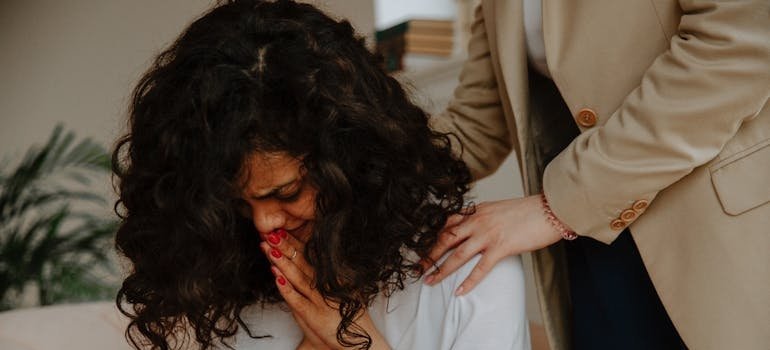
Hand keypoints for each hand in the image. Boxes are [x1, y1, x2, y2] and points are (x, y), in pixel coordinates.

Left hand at [261, 230, 390, 349]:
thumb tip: (304, 264)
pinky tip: (275, 275)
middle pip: (303, 262)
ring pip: (298, 277)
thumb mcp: (338, 294)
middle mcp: (327, 285)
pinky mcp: (315, 316)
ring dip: (282, 261)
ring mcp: (321, 300)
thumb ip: (323, 279)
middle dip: (285, 246)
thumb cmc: (345, 320)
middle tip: (270, 232)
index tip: (280, 230)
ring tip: (268, 247)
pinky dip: (286, 287)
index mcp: (332, 277)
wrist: (359, 344)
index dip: (294, 243)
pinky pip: (297, 299)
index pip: (310, 256)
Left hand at [420, 194, 562, 294]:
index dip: (433, 238)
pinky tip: (460, 292)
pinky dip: (468, 282)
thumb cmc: (527, 211)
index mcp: (476, 211)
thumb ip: (483, 218)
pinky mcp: (501, 247)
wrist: (549, 210)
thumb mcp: (498, 209)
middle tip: (418, 268)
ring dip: (441, 270)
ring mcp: (488, 235)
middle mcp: (477, 221)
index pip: (448, 224)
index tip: (424, 249)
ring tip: (430, 281)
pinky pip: (480, 268)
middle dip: (429, 255)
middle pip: (445, 239)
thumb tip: (474, 229)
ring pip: (457, 255)